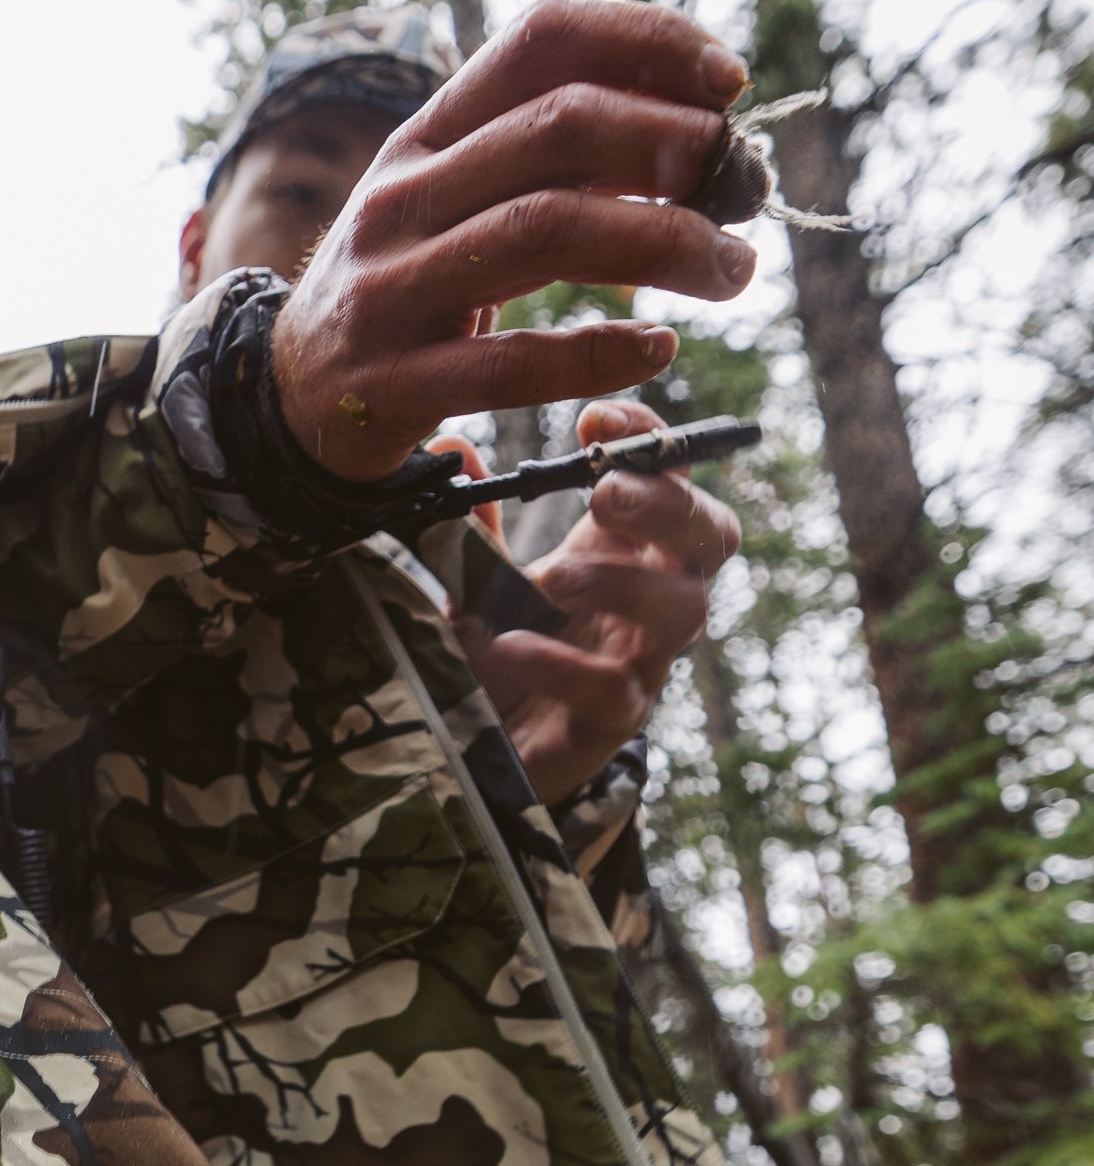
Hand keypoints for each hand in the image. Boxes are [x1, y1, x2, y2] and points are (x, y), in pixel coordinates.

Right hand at [271, 0, 754, 478]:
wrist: (291, 396)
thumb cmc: (408, 285)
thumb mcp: (454, 200)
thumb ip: (549, 160)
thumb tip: (696, 125)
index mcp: (424, 134)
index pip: (539, 39)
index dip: (646, 40)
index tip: (729, 81)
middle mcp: (401, 195)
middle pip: (557, 129)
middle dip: (672, 145)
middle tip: (743, 186)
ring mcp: (389, 286)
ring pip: (544, 231)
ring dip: (663, 243)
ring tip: (732, 268)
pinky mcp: (393, 380)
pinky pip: (512, 361)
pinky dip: (600, 352)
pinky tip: (659, 349)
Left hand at [463, 399, 738, 804]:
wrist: (482, 746)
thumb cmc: (497, 646)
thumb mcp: (478, 576)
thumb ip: (473, 521)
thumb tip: (454, 449)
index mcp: (625, 542)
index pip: (669, 471)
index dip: (649, 437)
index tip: (595, 418)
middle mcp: (652, 593)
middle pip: (712, 533)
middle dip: (668, 504)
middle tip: (604, 492)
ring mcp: (642, 656)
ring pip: (685, 609)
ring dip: (622, 582)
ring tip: (552, 577)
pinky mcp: (614, 718)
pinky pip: (612, 686)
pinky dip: (563, 663)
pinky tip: (513, 644)